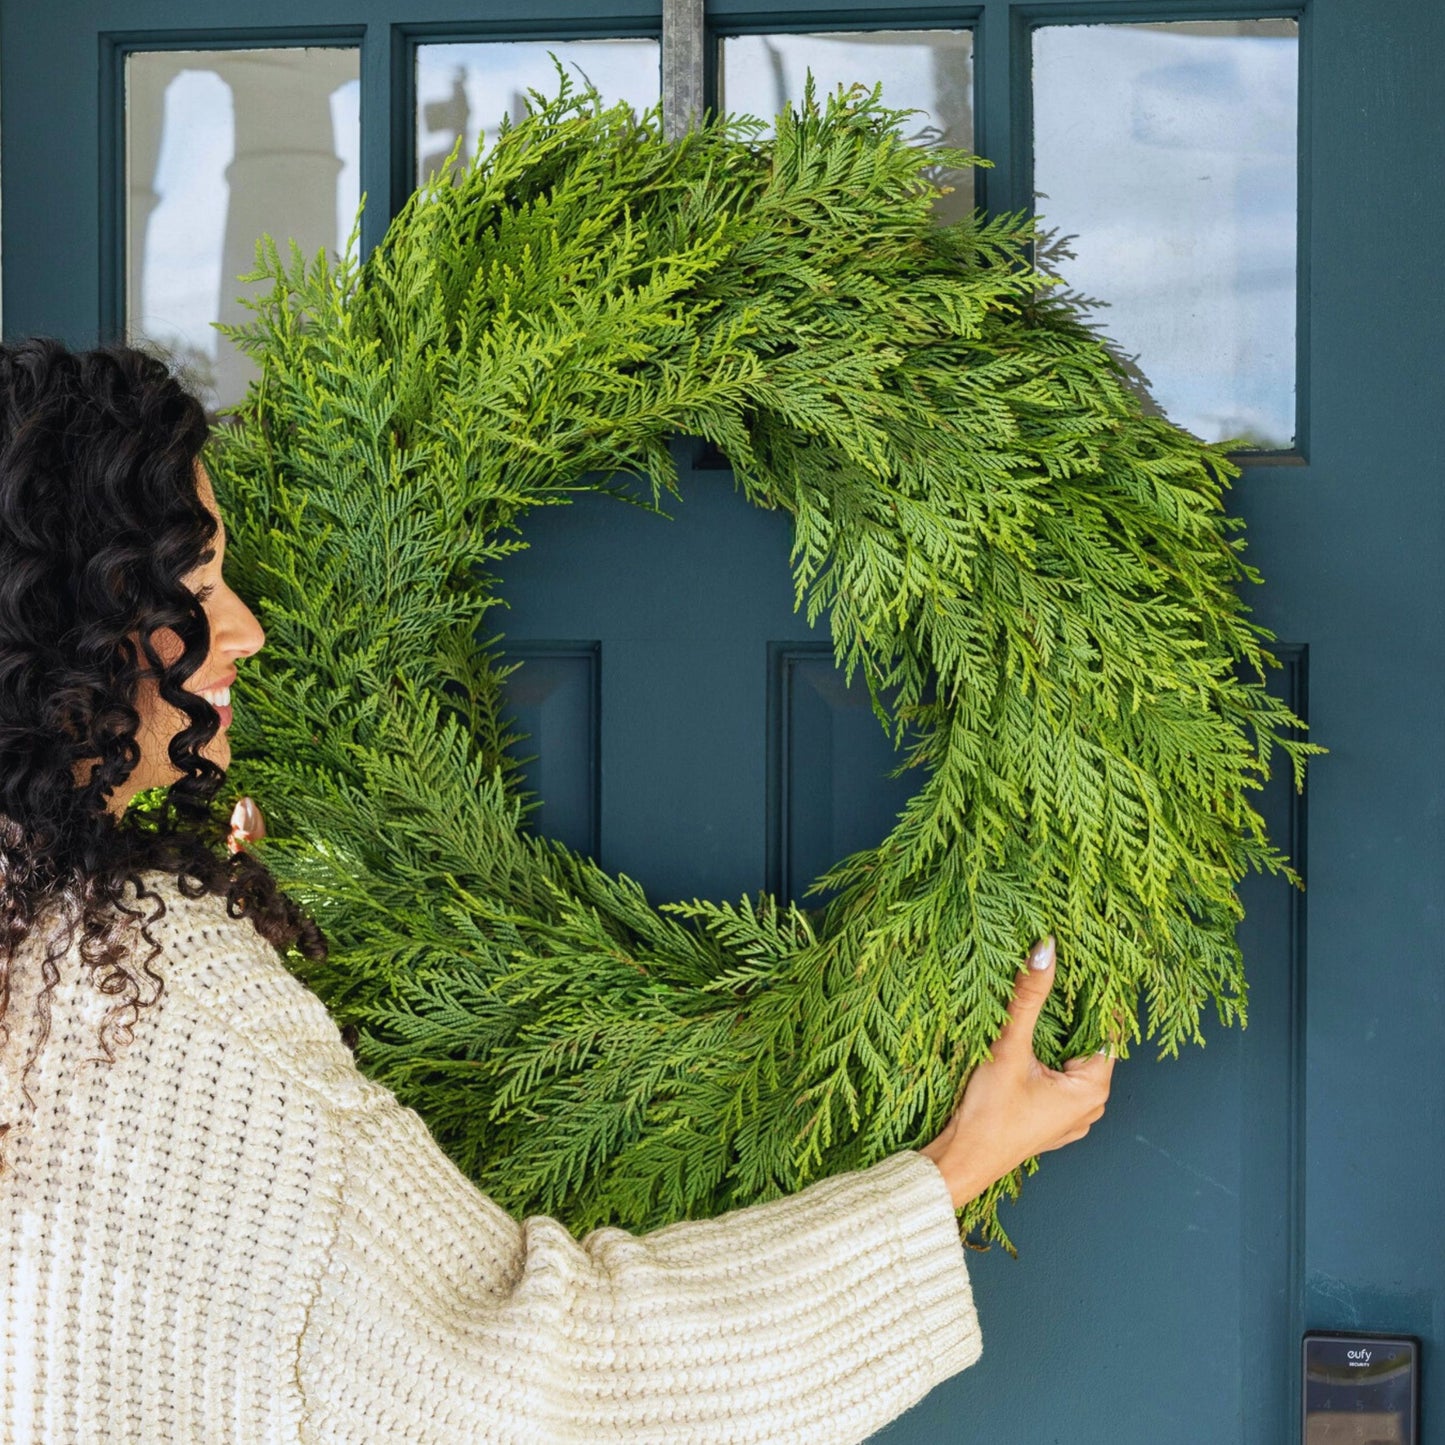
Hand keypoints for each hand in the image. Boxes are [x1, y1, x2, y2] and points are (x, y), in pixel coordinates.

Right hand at [919, 936, 1115, 1209]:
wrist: (961, 1162)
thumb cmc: (988, 1115)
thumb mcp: (1009, 1049)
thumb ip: (1028, 998)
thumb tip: (1045, 951)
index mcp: (1092, 1089)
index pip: (1105, 1029)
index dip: (1091, 997)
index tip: (1077, 965)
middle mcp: (1090, 1106)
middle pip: (1086, 1044)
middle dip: (1069, 1014)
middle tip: (1051, 978)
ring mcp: (1070, 1117)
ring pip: (1070, 1062)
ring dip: (1055, 1037)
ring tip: (1037, 1004)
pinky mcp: (1050, 1121)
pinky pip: (1057, 1079)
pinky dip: (1045, 1059)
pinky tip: (1025, 1043)